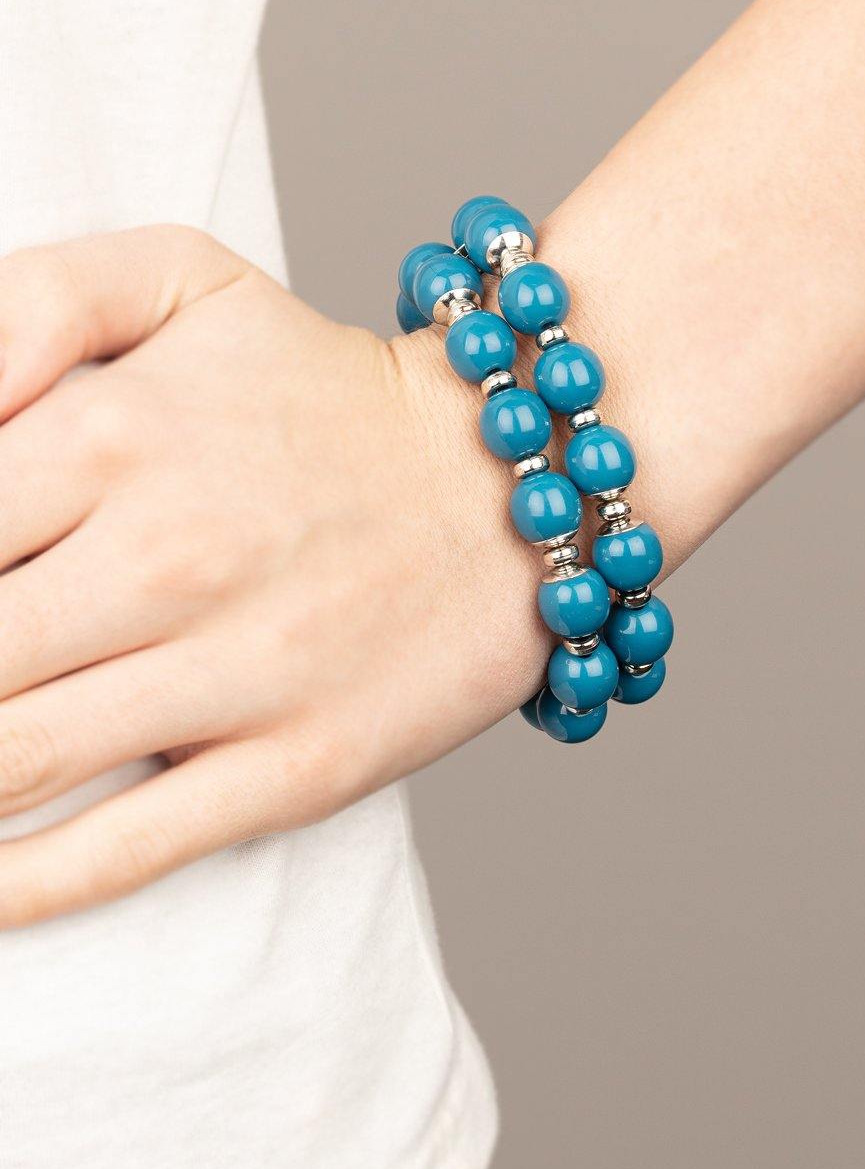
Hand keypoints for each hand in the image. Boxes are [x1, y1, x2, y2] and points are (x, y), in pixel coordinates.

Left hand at [0, 226, 548, 925]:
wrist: (510, 487)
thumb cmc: (322, 393)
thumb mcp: (181, 281)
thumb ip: (26, 303)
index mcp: (116, 434)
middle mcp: (166, 559)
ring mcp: (236, 676)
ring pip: (8, 765)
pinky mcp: (293, 766)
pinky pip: (122, 852)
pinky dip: (18, 887)